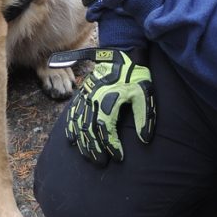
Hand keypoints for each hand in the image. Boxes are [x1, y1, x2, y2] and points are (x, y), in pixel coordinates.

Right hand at [52, 48, 155, 165]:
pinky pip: (72, 113)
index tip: (119, 157)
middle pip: (89, 130)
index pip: (106, 129)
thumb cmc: (135, 74)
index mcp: (109, 100)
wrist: (122, 53)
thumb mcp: (145, 94)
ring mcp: (85, 96)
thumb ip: (145, 117)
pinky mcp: (82, 93)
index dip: (111, 145)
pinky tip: (72, 140)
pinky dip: (71, 128)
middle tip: (101, 163)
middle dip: (94, 149)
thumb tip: (145, 139)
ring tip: (89, 157)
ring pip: (79, 124)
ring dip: (83, 143)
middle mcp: (93, 99)